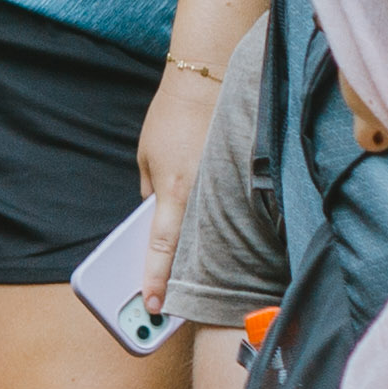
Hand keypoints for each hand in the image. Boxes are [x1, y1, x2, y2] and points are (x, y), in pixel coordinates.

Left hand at [134, 71, 213, 299]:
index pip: (162, 246)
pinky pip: (232, 213)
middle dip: (183, 278)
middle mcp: (203, 194)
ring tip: (201, 286)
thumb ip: (152, 191)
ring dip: (207, 260)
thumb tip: (154, 216)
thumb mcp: (147, 157)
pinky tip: (226, 246)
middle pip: (193, 249)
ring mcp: (226, 187)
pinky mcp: (240, 178)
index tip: (154, 305)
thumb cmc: (171, 118)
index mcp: (173, 190)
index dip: (157, 279)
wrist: (210, 80)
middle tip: (173, 308)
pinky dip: (226, 230)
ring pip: (216, 236)